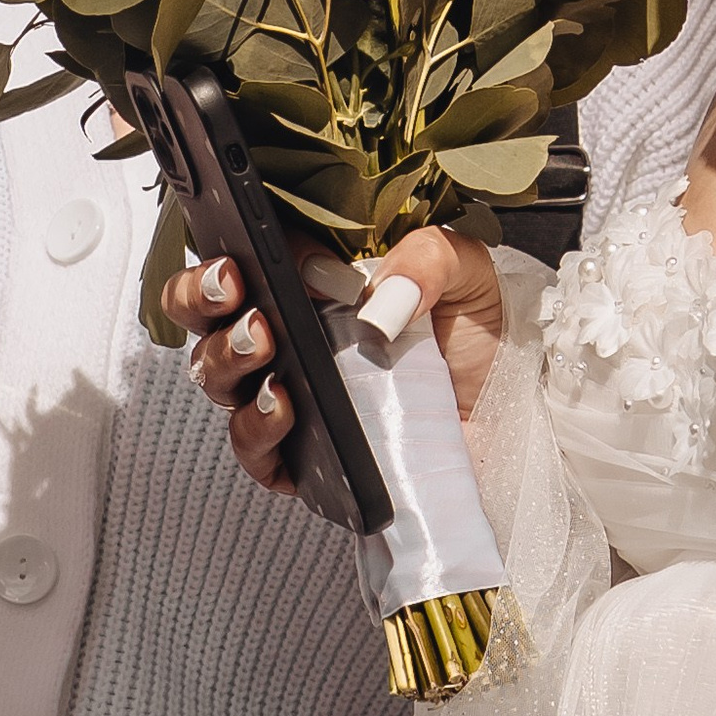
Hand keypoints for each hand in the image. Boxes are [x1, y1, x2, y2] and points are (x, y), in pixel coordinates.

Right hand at [161, 225, 504, 494]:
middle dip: (200, 298)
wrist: (515, 413)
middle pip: (209, 316)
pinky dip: (257, 429)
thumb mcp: (465, 272)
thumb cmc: (480, 336)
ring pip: (220, 378)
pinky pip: (257, 452)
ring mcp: (293, 397)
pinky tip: (283, 408)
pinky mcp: (307, 460)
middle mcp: (290, 336)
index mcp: (312, 282)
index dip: (224, 254)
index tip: (242, 254)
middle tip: (234, 292)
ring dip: (228, 357)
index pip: (242, 258)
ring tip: (265, 346)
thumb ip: (425, 258)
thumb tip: (370, 297)